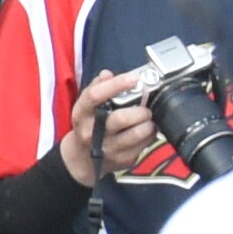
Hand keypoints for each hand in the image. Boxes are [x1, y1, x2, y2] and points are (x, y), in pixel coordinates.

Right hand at [59, 67, 160, 186]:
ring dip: (148, 123)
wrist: (82, 158)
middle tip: (145, 107)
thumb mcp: (86, 107)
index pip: (95, 96)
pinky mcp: (121, 159)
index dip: (116, 85)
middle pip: (120, 118)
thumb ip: (97, 88)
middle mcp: (91, 132)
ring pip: (136, 133)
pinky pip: (144, 144)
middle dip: (139, 110)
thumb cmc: (89, 125)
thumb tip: (107, 74)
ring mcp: (107, 148)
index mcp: (81, 114)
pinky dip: (151, 134)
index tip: (133, 78)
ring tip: (147, 118)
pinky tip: (147, 130)